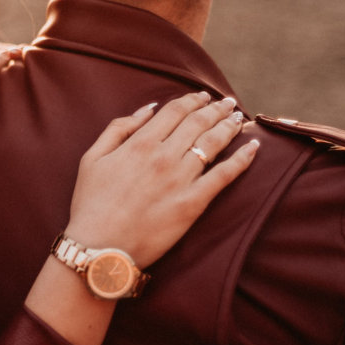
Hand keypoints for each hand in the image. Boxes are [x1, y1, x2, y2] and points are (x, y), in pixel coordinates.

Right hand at [65, 93, 257, 266]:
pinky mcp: (193, 203)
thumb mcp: (92, 159)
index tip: (203, 96)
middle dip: (215, 109)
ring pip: (213, 143)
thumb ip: (118, 129)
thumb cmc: (91, 205)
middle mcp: (163, 156)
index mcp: (140, 143)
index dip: (192, 100)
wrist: (100, 248)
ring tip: (238, 118)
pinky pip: (224, 176)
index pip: (174, 111)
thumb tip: (147, 110)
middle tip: (227, 103)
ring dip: (229, 126)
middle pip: (198, 123)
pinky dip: (242, 159)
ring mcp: (180, 180)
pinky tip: (253, 147)